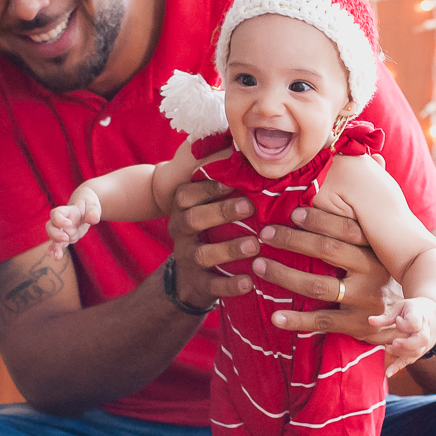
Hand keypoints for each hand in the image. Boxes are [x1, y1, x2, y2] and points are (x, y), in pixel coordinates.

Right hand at [46, 190, 101, 258]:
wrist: (86, 206)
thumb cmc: (88, 204)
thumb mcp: (93, 206)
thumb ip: (93, 212)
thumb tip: (93, 219)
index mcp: (66, 211)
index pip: (56, 214)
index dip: (59, 220)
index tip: (69, 223)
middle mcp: (61, 221)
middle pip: (50, 227)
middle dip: (55, 234)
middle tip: (66, 239)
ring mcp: (63, 230)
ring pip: (54, 237)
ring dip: (55, 246)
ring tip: (58, 256)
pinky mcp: (66, 237)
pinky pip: (59, 243)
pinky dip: (54, 248)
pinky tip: (50, 254)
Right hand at [167, 178, 258, 308]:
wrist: (191, 278)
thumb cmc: (211, 232)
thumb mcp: (209, 209)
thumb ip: (224, 186)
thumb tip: (242, 149)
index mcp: (183, 210)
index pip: (187, 195)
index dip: (208, 187)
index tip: (233, 182)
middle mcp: (181, 233)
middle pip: (193, 220)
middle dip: (220, 212)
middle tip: (249, 207)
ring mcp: (187, 260)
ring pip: (203, 254)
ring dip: (229, 248)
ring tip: (254, 245)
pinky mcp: (198, 284)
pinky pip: (212, 286)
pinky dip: (230, 285)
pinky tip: (249, 282)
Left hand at [258, 205, 402, 344]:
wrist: (410, 319)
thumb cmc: (380, 274)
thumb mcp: (379, 248)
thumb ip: (361, 222)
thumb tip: (357, 168)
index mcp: (376, 248)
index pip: (346, 228)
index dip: (318, 219)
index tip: (291, 212)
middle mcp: (374, 271)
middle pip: (328, 250)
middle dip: (292, 240)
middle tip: (263, 234)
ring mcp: (366, 299)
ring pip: (318, 285)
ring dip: (283, 275)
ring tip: (257, 265)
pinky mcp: (358, 324)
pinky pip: (322, 321)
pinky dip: (296, 319)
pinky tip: (274, 316)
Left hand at [369, 297, 435, 377]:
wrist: (433, 314)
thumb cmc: (413, 309)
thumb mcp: (400, 307)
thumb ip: (386, 316)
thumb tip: (370, 321)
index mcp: (420, 317)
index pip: (414, 323)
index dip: (405, 323)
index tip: (398, 319)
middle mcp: (425, 331)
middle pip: (421, 340)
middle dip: (407, 344)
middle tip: (393, 342)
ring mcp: (424, 344)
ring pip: (416, 352)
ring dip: (401, 353)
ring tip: (388, 348)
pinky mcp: (418, 351)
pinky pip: (409, 360)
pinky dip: (398, 367)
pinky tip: (387, 373)